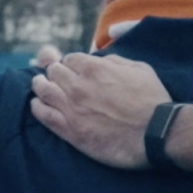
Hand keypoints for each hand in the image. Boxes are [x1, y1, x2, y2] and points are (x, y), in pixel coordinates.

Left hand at [27, 52, 174, 170]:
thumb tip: (101, 61)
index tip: (73, 70)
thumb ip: (115, 61)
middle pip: (53, 72)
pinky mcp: (70, 130)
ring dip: (40, 85)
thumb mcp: (139, 68)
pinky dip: (37, 107)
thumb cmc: (152, 100)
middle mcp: (78, 85)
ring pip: (44, 90)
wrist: (156, 133)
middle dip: (54, 73)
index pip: (70, 59)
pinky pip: (43, 115)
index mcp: (94, 67)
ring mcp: (72, 108)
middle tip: (53, 77)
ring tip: (39, 85)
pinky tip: (37, 104)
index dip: (71, 64)